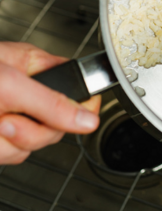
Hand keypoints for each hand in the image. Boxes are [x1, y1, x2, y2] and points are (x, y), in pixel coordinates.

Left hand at [0, 42, 100, 164]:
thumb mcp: (12, 85)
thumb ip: (52, 103)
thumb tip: (89, 119)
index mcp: (39, 70)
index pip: (80, 88)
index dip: (84, 105)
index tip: (82, 117)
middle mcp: (31, 93)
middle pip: (59, 124)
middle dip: (35, 129)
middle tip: (12, 119)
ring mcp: (17, 116)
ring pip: (36, 143)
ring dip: (12, 140)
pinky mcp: (2, 137)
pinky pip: (15, 154)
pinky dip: (0, 149)